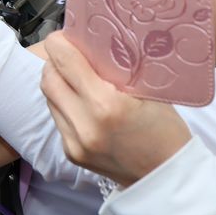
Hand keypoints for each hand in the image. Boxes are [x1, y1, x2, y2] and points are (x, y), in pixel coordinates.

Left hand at [41, 32, 191, 185]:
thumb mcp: (147, 91)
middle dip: (55, 61)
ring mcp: (74, 142)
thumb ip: (115, 69)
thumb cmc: (165, 130)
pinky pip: (57, 117)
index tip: (66, 36)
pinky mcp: (71, 153)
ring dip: (58, 81)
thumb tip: (91, 43)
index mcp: (105, 105)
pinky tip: (82, 100)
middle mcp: (84, 125)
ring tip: (75, 75)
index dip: (60, 43)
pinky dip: (64, 103)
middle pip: (48, 78)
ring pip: (49, 98)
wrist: (167, 178)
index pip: (64, 61)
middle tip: (69, 52)